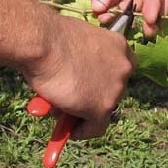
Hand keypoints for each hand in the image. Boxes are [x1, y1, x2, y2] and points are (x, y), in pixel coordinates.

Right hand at [22, 15, 135, 139]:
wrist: (44, 42)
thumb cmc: (52, 36)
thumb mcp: (78, 43)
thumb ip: (85, 58)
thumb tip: (75, 76)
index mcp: (119, 45)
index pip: (122, 67)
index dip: (107, 78)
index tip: (94, 85)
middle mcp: (123, 67)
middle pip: (113, 89)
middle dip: (94, 97)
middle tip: (75, 101)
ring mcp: (115, 88)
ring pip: (103, 109)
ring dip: (84, 112)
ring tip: (62, 111)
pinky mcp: (102, 107)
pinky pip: (95, 127)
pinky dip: (82, 131)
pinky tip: (68, 130)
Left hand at [65, 0, 167, 36]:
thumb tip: (101, 10)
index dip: (155, 4)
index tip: (151, 22)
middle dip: (150, 15)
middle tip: (148, 34)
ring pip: (134, 3)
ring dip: (124, 15)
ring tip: (109, 21)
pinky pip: (120, 3)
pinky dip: (112, 10)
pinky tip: (102, 14)